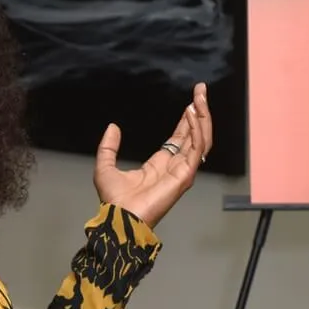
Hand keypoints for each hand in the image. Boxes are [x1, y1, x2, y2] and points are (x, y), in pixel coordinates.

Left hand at [93, 82, 212, 227]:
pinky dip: (196, 130)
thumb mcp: (105, 166)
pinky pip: (196, 148)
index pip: (180, 137)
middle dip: (200, 112)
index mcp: (160, 164)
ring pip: (200, 139)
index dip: (187, 119)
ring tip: (199, 97)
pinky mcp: (185, 175)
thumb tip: (113, 127)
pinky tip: (192, 114)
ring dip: (202, 117)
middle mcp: (175, 166)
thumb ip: (109, 147)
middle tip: (201, 91)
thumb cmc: (114, 200)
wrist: (119, 218)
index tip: (192, 101)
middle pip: (195, 134)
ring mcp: (182, 171)